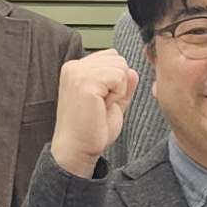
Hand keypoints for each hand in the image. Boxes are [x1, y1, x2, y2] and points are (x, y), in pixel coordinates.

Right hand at [51, 48, 137, 176]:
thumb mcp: (112, 102)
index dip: (115, 80)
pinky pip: (119, 77)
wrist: (77, 150)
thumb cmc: (91, 130)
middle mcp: (74, 66)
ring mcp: (78, 72)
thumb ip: (122, 85)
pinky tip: (103, 107)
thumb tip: (132, 71)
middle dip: (118, 83)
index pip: (111, 56)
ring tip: (101, 106)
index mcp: (76, 68)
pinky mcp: (85, 82)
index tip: (101, 101)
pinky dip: (118, 95)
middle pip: (118, 59)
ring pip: (120, 66)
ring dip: (118, 89)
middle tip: (101, 105)